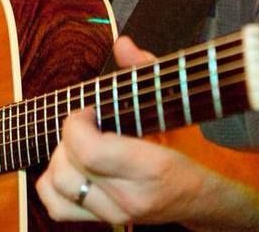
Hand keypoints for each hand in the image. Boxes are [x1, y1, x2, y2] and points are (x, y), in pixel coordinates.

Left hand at [35, 36, 206, 225]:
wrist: (205, 197)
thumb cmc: (193, 148)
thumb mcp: (174, 105)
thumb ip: (146, 71)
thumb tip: (123, 44)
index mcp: (151, 168)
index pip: (88, 151)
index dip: (76, 123)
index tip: (88, 110)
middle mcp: (129, 198)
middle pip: (66, 167)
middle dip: (67, 137)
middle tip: (86, 123)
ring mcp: (115, 214)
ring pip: (56, 186)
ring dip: (58, 158)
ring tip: (79, 143)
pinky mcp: (105, 221)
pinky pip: (58, 207)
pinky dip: (53, 183)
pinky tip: (70, 164)